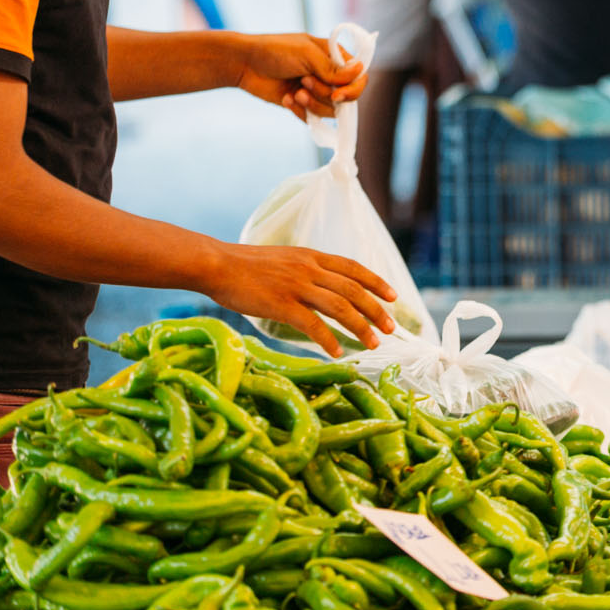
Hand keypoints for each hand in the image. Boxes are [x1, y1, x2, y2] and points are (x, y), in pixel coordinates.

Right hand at [199, 245, 395, 355]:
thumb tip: (322, 287)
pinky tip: (337, 353)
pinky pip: (312, 324)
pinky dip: (328, 339)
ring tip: (374, 343)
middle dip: (376, 310)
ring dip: (361, 327)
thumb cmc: (246, 265)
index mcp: (312, 257)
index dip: (376, 282)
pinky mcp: (281, 304)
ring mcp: (296, 286)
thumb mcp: (285, 259)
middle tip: (392, 327)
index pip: (354, 268)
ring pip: (340, 307)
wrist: (216, 264)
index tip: (393, 296)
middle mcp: (310, 269)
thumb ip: (305, 270)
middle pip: (354, 290)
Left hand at [234, 33, 367, 119]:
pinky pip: (312, 117)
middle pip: (346, 97)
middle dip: (325, 94)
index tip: (338, 95)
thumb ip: (333, 69)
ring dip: (312, 103)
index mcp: (334, 57)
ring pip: (330, 110)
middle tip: (304, 83)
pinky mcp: (302, 104)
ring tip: (295, 93)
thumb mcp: (307, 54)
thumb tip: (360, 72)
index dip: (353, 89)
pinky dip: (300, 111)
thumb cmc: (275, 51)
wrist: (244, 64)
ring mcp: (316, 90)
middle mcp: (329, 74)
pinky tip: (286, 98)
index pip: (359, 77)